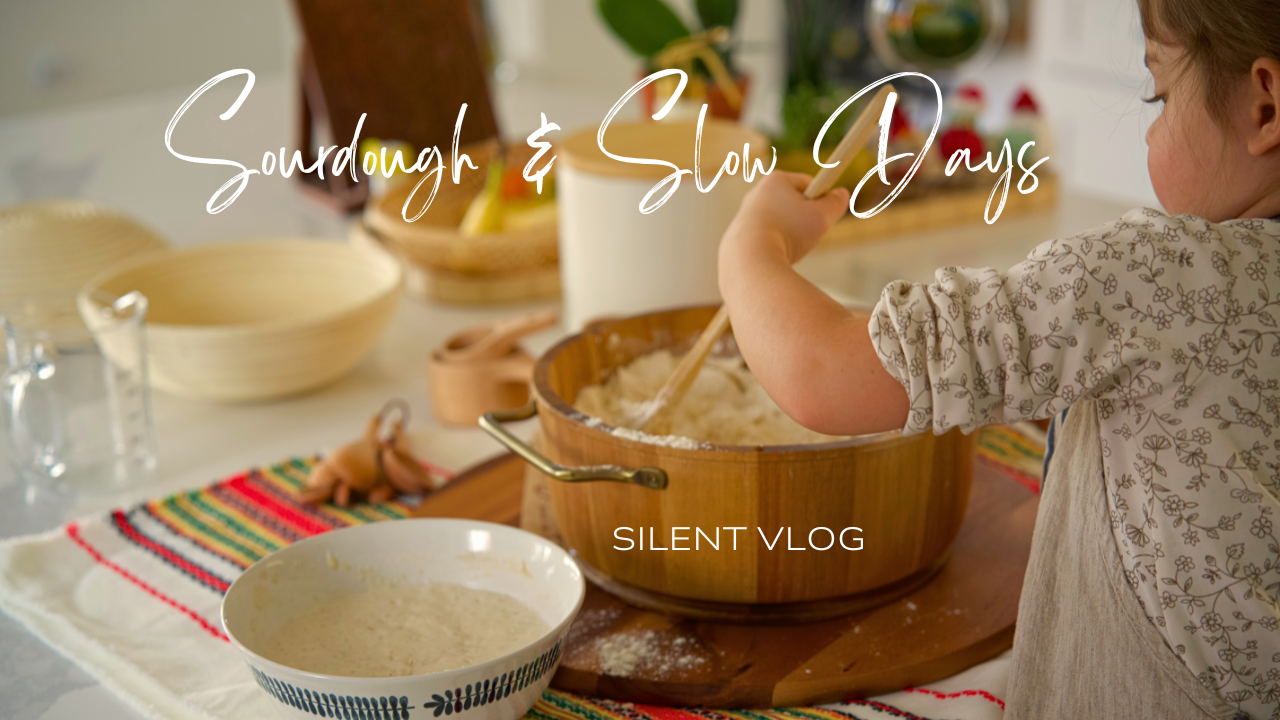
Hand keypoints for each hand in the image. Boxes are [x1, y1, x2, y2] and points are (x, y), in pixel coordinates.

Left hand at [723, 171, 849, 264]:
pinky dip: (775, 247)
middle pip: (792, 203)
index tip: (825, 213)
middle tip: (809, 233)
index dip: (821, 198)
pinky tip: (776, 256)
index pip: (807, 183)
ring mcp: (744, 215)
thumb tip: (842, 194)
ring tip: (791, 247)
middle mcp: (756, 193)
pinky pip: (766, 239)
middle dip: (804, 218)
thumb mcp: (821, 217)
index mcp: (775, 181)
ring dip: (790, 234)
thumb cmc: (787, 232)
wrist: (750, 259)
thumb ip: (835, 203)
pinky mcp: (738, 235)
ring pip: (779, 222)